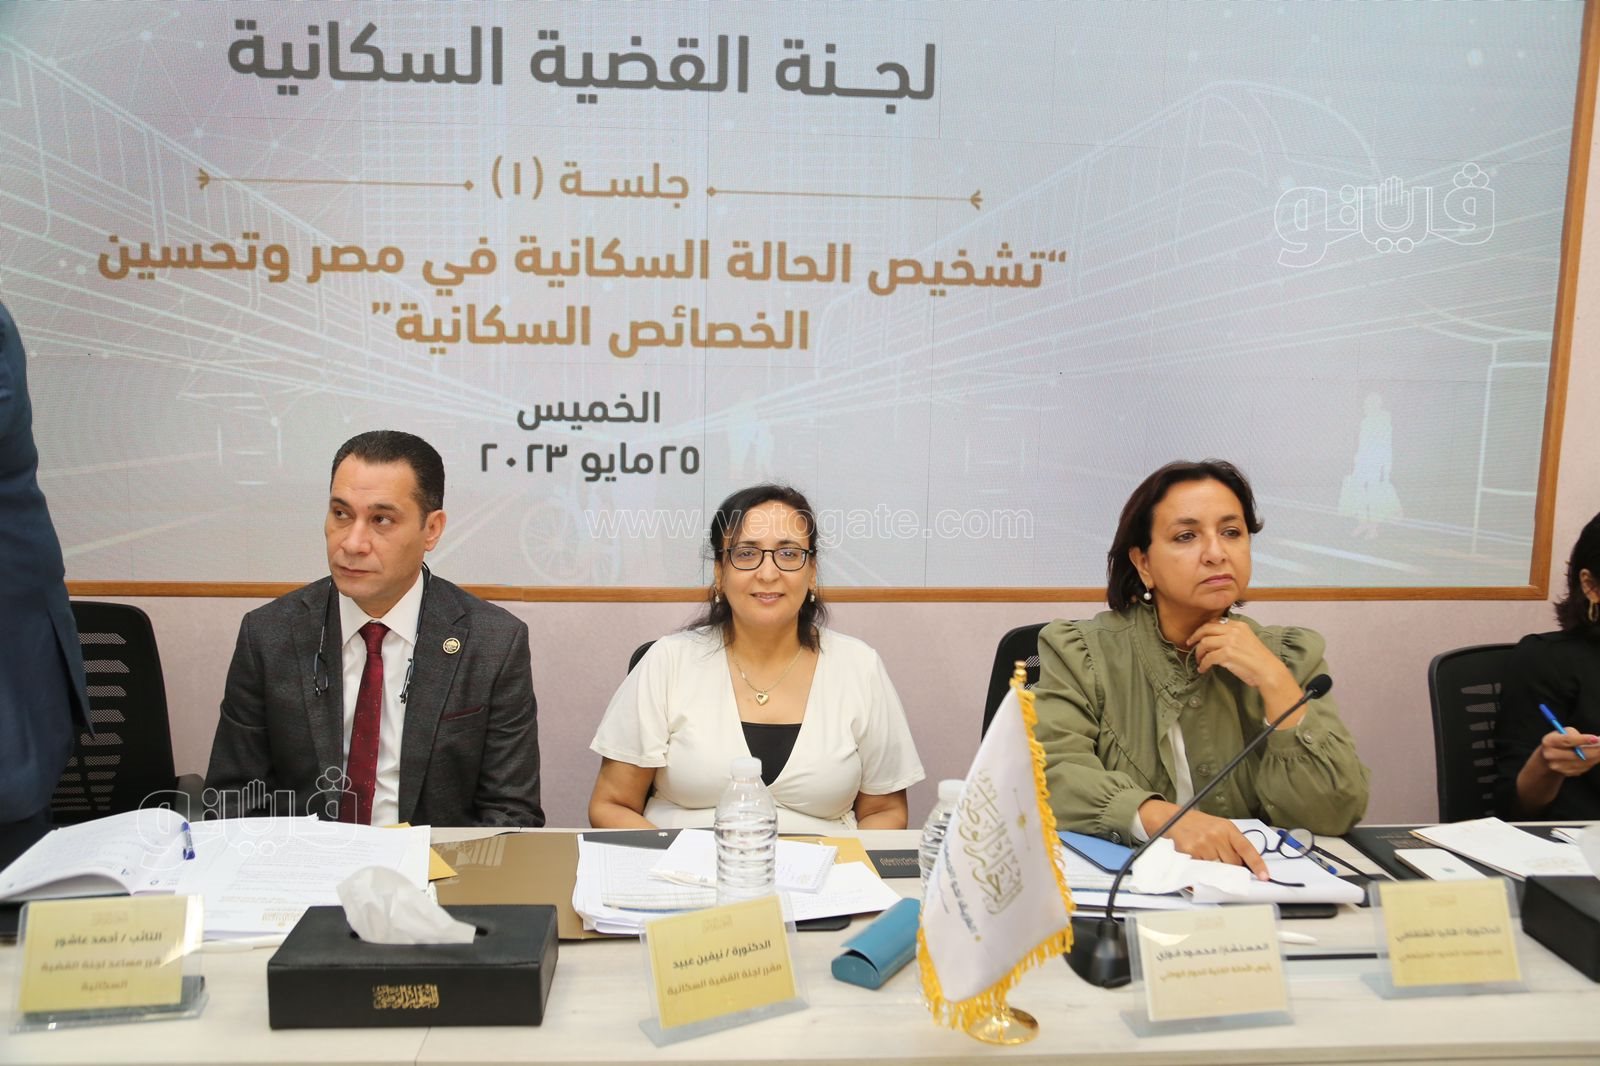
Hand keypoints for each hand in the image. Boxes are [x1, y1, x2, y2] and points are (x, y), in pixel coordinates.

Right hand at [1139, 800, 1267, 879]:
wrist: (1171, 818)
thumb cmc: (1197, 824)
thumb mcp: (1218, 827)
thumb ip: (1231, 843)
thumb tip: (1244, 866)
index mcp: (1227, 828)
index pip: (1246, 848)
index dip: (1257, 864)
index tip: (1265, 876)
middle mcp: (1216, 835)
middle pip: (1233, 863)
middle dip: (1231, 867)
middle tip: (1222, 861)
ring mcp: (1202, 844)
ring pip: (1218, 869)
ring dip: (1215, 869)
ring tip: (1205, 856)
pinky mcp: (1190, 852)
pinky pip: (1202, 870)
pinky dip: (1201, 870)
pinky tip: (1196, 860)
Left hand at [1184, 619, 1296, 694]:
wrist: (1268, 671)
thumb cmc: (1258, 659)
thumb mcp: (1247, 640)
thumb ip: (1232, 636)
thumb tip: (1214, 639)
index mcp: (1239, 625)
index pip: (1215, 622)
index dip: (1203, 629)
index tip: (1198, 636)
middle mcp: (1234, 630)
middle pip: (1206, 629)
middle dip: (1195, 636)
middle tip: (1189, 644)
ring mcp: (1230, 641)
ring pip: (1204, 643)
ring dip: (1198, 653)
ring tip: (1199, 661)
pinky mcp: (1227, 654)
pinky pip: (1208, 658)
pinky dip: (1203, 664)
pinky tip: (1203, 669)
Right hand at [1533, 728, 1599, 778]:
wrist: (1549, 756)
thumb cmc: (1560, 740)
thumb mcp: (1563, 732)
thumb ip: (1575, 735)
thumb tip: (1595, 741)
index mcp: (1549, 742)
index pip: (1567, 741)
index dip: (1582, 740)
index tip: (1596, 738)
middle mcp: (1551, 756)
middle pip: (1578, 754)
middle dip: (1595, 750)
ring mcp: (1558, 766)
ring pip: (1584, 762)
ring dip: (1596, 756)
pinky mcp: (1566, 773)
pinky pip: (1584, 767)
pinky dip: (1592, 761)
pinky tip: (1594, 756)